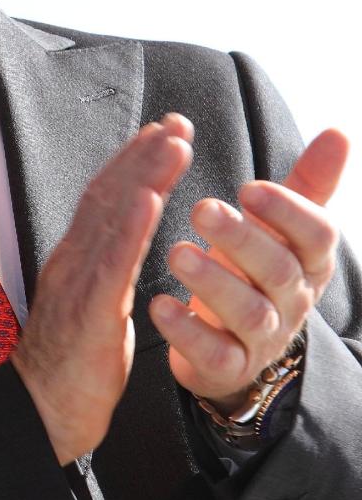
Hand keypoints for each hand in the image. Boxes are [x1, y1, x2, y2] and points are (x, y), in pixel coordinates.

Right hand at [11, 114, 192, 464]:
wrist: (41, 412)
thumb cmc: (70, 366)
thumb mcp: (94, 305)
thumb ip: (105, 269)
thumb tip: (125, 242)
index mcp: (76, 259)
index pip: (104, 198)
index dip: (132, 161)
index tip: (162, 132)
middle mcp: (73, 260)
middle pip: (108, 195)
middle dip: (143, 154)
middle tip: (177, 121)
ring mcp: (79, 283)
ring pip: (112, 219)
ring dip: (144, 176)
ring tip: (172, 144)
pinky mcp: (89, 312)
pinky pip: (113, 264)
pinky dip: (132, 228)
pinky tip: (152, 201)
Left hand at [149, 129, 349, 412]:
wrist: (236, 347)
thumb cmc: (255, 272)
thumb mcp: (283, 230)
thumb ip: (307, 184)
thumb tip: (340, 131)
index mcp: (308, 263)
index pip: (317, 237)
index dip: (288, 212)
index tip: (248, 187)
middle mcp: (292, 302)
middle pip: (278, 270)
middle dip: (242, 239)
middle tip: (201, 207)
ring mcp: (262, 339)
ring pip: (247, 313)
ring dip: (212, 282)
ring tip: (176, 252)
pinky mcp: (227, 368)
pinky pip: (213, 354)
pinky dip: (186, 332)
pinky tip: (159, 305)